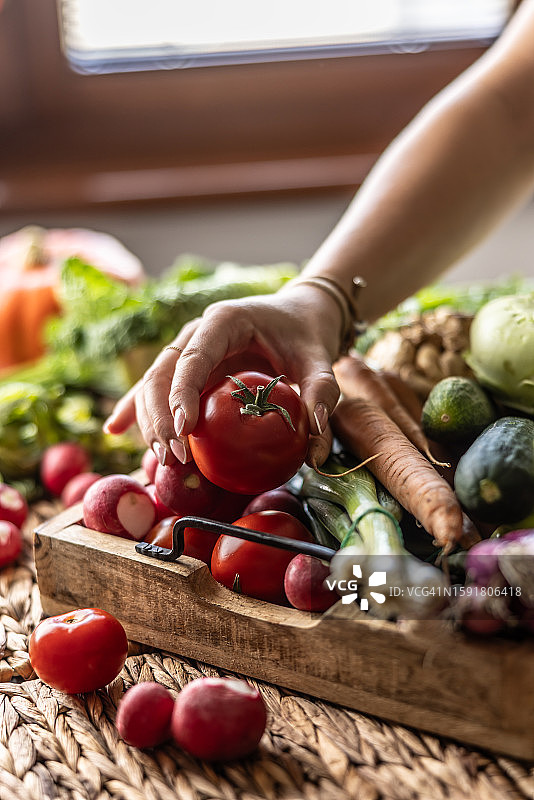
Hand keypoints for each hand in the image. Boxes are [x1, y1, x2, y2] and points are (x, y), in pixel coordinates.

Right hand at [104, 284, 342, 467]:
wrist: (300, 315)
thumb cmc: (308, 335)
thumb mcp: (321, 360)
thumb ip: (322, 396)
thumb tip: (316, 451)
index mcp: (223, 321)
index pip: (192, 358)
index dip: (181, 393)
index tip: (183, 429)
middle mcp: (197, 333)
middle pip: (162, 373)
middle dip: (161, 418)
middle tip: (176, 458)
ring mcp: (188, 349)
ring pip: (153, 383)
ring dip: (151, 423)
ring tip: (165, 461)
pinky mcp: (188, 368)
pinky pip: (156, 388)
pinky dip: (136, 409)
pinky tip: (115, 429)